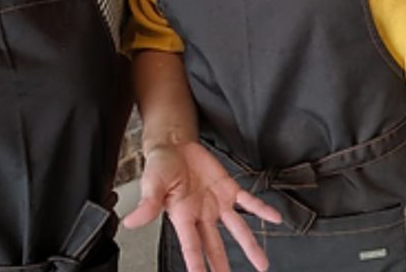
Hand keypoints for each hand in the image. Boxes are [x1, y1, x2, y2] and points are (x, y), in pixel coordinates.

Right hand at [122, 141, 281, 271]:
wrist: (174, 145)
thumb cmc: (160, 165)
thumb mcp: (152, 183)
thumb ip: (147, 204)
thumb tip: (131, 222)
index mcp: (182, 216)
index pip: (191, 246)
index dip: (197, 265)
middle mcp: (201, 214)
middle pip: (215, 246)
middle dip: (223, 266)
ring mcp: (216, 203)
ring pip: (237, 229)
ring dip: (250, 246)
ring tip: (262, 264)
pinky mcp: (228, 188)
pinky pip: (247, 201)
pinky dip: (261, 209)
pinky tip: (274, 217)